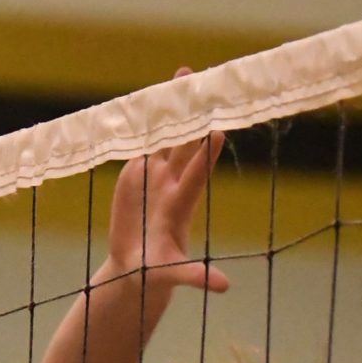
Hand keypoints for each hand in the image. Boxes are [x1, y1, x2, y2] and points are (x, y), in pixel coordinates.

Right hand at [105, 67, 229, 295]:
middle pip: (185, 145)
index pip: (195, 175)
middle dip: (194, 116)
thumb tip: (225, 288)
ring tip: (183, 75)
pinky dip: (147, 121)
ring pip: (167, 137)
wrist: (136, 269)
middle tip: (202, 83)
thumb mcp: (174, 276)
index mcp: (180, 206)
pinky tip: (152, 96)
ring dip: (174, 109)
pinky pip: (145, 142)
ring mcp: (155, 178)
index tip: (217, 130)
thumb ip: (196, 278)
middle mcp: (172, 186)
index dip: (204, 154)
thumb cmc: (156, 276)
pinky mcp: (138, 175)